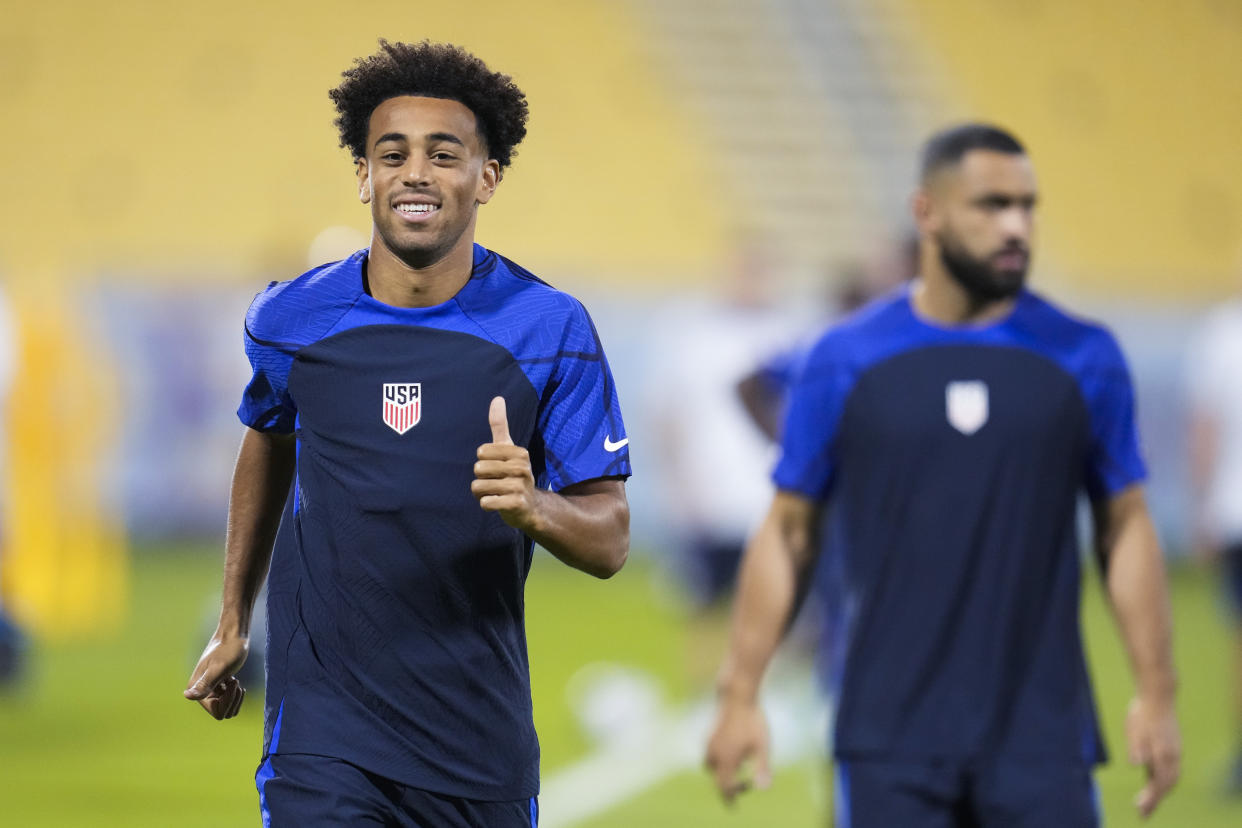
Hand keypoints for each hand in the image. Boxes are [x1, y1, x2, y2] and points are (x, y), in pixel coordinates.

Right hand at [184, 634, 247, 719]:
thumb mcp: (220, 668)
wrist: (233, 635)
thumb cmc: (228, 649)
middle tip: (234, 681)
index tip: (231, 683)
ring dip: (235, 697)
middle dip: (233, 699)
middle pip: (223, 712)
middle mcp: (200, 692)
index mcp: (197, 689)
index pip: (217, 713)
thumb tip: (187, 696)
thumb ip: (205, 684)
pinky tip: (234, 681)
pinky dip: (235, 694)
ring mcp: (210, 691)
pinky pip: (229, 702)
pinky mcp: (218, 687)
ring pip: (227, 709)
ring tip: (234, 681)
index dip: (228, 701)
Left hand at [472, 396, 537, 530]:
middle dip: (481, 479)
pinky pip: (486, 502)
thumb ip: (500, 425)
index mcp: (519, 452)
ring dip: (482, 493)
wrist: (529, 507)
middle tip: (496, 483)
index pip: (481, 452)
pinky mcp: (516, 504)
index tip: (497, 467)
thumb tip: (497, 398)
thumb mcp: (508, 449)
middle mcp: (522, 468)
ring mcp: (520, 486)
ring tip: (496, 494)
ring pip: (478, 487)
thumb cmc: (513, 475)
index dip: (483, 462)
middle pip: (478, 469)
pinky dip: (486, 504)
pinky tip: (498, 503)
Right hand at [705, 698, 770, 804]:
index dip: (729, 798)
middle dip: (726, 785)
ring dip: (720, 771)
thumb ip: (762, 768)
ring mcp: (710, 742)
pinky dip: (718, 759)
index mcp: (727, 759)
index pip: (725, 786)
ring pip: (709, 765)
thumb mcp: (762, 746)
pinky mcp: (710, 733)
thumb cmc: (753, 720)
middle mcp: (715, 753)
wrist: (737, 695)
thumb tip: (763, 788)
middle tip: (742, 786)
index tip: (734, 804)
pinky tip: (732, 750)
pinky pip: (710, 752)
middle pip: (716, 778)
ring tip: (737, 766)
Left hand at [1126, 695, 1179, 817]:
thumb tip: (1137, 764)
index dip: (1151, 798)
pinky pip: (1170, 770)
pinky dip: (1162, 780)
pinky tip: (1152, 782)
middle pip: (1167, 785)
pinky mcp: (1172, 746)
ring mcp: (1175, 751)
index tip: (1140, 810)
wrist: (1158, 695)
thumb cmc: (1143, 713)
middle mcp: (1173, 756)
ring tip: (1148, 803)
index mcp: (1164, 754)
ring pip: (1171, 778)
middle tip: (1143, 813)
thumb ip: (1137, 747)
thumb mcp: (1135, 729)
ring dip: (1160, 792)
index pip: (1160, 784)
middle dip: (1156, 800)